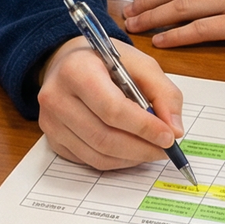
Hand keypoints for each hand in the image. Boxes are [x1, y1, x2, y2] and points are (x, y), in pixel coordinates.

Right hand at [37, 35, 184, 172]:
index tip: (168, 137)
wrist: (68, 61)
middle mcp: (56, 97)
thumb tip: (174, 130)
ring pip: (97, 155)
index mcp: (77, 70)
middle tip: (165, 149)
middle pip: (104, 137)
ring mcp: (50, 121)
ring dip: (131, 158)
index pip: (112, 109)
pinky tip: (131, 151)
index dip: (143, 127)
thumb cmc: (105, 61)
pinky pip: (88, 161)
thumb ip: (163, 93)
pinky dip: (116, 162)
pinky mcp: (52, 139)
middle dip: (141, 148)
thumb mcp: (140, 64)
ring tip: (151, 150)